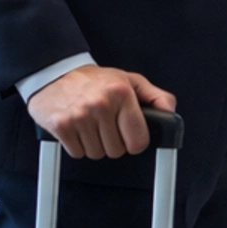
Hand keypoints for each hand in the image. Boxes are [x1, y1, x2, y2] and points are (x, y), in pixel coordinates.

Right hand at [25, 65, 176, 159]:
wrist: (56, 73)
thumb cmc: (95, 80)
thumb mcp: (130, 80)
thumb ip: (155, 96)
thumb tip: (170, 112)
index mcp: (121, 93)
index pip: (138, 141)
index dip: (135, 141)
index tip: (129, 135)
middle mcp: (101, 104)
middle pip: (116, 151)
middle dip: (112, 141)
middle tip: (105, 124)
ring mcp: (80, 116)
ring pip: (97, 154)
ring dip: (94, 144)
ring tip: (90, 124)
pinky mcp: (61, 126)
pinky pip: (77, 153)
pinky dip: (77, 145)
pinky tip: (77, 127)